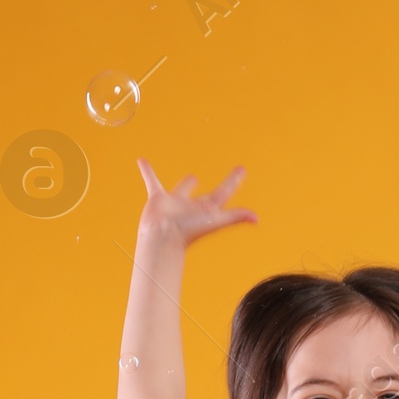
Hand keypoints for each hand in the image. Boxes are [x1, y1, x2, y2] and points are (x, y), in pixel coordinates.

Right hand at [135, 160, 255, 248]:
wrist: (163, 238)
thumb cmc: (189, 231)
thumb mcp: (216, 221)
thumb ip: (235, 218)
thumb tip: (257, 219)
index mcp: (207, 209)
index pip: (224, 192)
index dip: (234, 181)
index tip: (242, 170)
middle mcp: (193, 206)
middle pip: (205, 195)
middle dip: (212, 190)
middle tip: (224, 185)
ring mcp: (176, 203)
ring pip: (183, 189)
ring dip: (186, 183)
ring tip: (192, 177)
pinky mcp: (158, 199)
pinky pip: (152, 181)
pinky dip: (147, 171)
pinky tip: (141, 161)